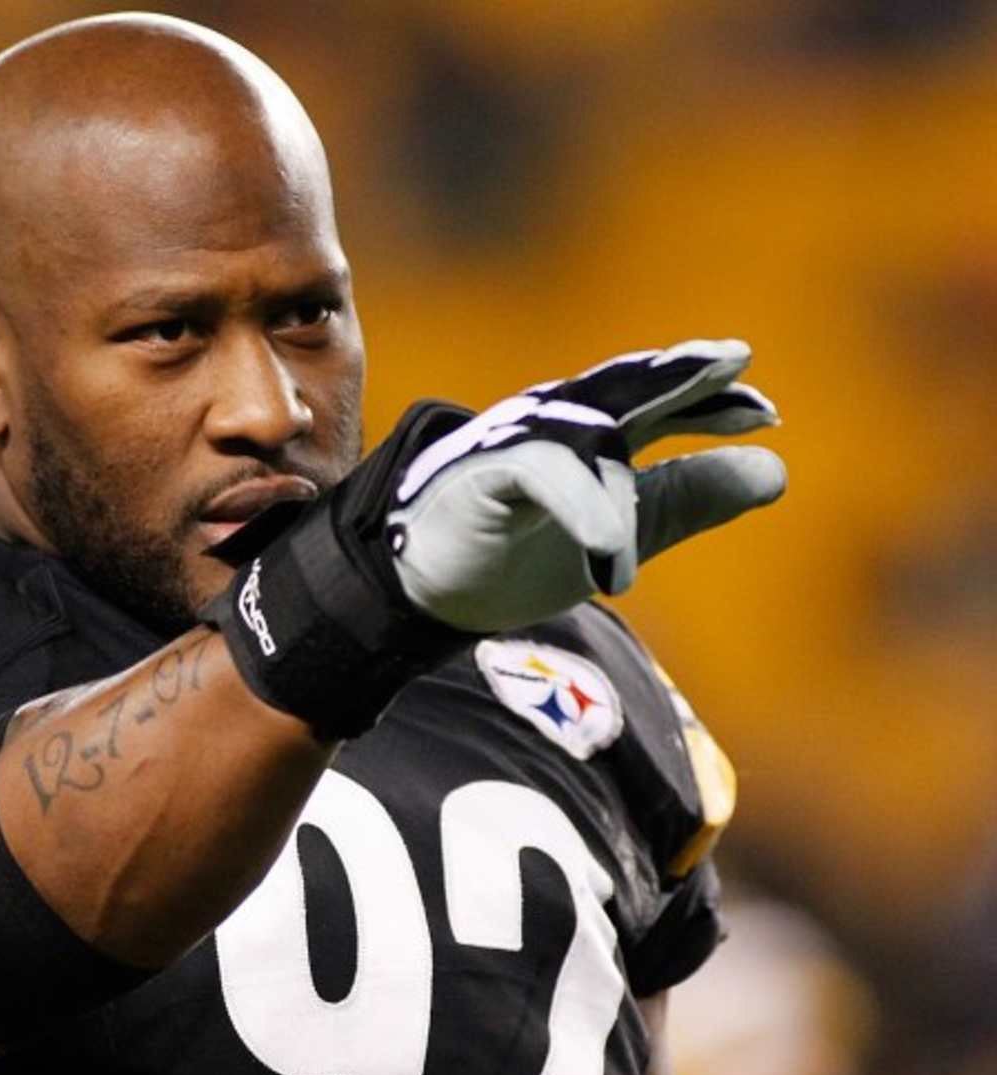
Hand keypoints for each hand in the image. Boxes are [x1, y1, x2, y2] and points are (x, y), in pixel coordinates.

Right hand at [387, 338, 785, 630]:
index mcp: (591, 436)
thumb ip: (687, 500)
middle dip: (674, 375)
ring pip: (579, 430)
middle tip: (730, 362)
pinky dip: (578, 506)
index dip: (708, 403)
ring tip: (663, 487)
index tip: (764, 416)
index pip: (656, 405)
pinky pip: (536, 476)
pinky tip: (613, 547)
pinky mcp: (480, 475)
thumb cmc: (519, 550)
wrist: (426, 584)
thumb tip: (777, 471)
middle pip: (620, 390)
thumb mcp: (624, 527)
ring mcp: (514, 445)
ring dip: (624, 453)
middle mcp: (554, 427)